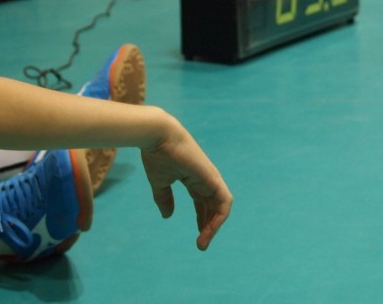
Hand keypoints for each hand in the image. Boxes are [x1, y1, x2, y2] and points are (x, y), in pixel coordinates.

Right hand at [141, 120, 232, 250]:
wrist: (158, 137)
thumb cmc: (157, 155)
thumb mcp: (160, 182)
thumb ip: (164, 198)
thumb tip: (168, 216)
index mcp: (195, 179)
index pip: (203, 203)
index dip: (202, 220)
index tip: (197, 237)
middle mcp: (206, 179)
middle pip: (213, 207)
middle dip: (209, 227)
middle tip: (201, 245)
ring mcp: (211, 178)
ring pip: (221, 207)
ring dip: (214, 226)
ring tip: (203, 242)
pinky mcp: (213, 178)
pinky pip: (224, 202)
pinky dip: (220, 216)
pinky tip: (210, 229)